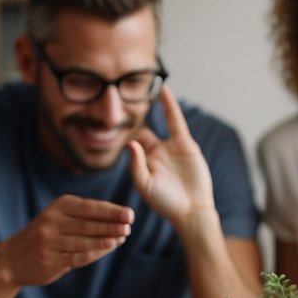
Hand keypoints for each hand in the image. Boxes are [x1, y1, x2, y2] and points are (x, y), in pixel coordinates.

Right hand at [0, 194, 132, 287]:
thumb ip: (82, 217)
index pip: (88, 207)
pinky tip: (108, 248)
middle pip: (88, 224)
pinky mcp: (50, 261)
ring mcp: (50, 242)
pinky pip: (78, 256)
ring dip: (106, 239)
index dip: (110, 211)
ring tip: (123, 237)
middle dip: (111, 225)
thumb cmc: (43, 236)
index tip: (129, 214)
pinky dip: (95, 252)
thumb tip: (117, 218)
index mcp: (57, 208)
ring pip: (84, 241)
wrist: (11, 260)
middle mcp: (52, 222)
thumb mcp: (57, 218)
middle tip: (129, 226)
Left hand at [128, 86, 215, 227]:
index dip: (119, 129)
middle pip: (141, 128)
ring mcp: (170, 147)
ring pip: (158, 121)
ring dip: (151, 105)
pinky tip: (164, 91)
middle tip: (120, 94)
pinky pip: (175, 121)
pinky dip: (170, 106)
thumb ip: (136, 164)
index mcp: (141, 162)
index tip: (105, 114)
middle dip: (132, 114)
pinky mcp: (185, 144)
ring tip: (141, 86)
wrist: (192, 210)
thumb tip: (129, 142)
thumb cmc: (166, 202)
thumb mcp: (145, 185)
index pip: (129, 140)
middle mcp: (154, 152)